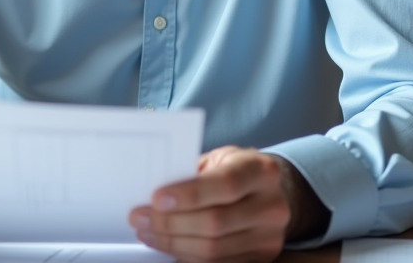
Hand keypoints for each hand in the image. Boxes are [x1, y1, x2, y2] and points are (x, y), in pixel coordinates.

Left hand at [128, 146, 328, 262]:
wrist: (270, 193)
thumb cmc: (237, 172)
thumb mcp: (221, 160)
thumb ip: (194, 173)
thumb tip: (154, 193)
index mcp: (261, 171)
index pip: (225, 184)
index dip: (189, 194)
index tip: (156, 198)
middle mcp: (272, 205)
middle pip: (215, 222)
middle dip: (170, 222)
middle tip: (141, 217)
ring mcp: (269, 237)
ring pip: (213, 249)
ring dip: (172, 242)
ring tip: (148, 231)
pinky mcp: (261, 259)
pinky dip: (186, 256)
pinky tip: (169, 244)